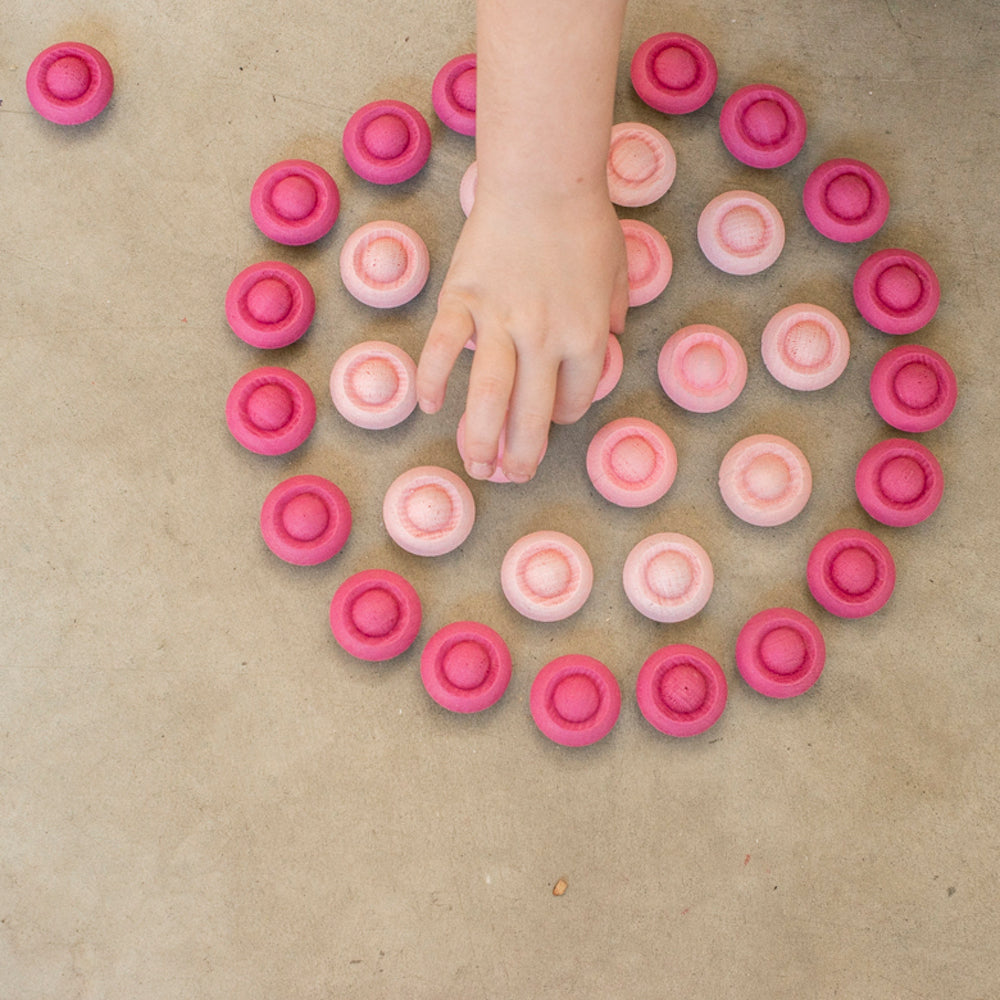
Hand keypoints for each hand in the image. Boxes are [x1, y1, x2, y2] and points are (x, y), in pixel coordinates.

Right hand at [417, 187, 628, 481]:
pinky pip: (442, 351)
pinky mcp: (462, 301)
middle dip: (521, 454)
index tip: (550, 418)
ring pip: (487, 397)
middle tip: (510, 475)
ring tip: (475, 465)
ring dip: (479, 439)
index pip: (574, 401)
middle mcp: (544, 339)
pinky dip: (431, 381)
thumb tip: (613, 337)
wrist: (541, 179)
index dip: (562, 417)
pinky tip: (428, 405)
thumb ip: (617, 312)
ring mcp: (500, 322)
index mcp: (586, 337)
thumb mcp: (618, 271)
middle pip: (532, 415)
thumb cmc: (583, 223)